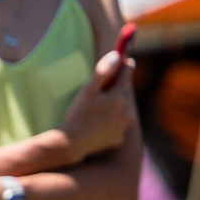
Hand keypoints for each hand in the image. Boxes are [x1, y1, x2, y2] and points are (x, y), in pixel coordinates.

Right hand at [57, 46, 136, 160]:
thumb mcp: (87, 90)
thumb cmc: (78, 114)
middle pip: (126, 92)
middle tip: (107, 86)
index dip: (125, 65)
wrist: (72, 144)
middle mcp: (127, 111)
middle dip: (118, 87)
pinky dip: (111, 121)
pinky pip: (118, 125)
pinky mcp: (119, 138)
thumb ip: (103, 72)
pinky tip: (98, 123)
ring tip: (99, 108)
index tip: (125, 60)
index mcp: (119, 96)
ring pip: (123, 109)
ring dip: (116, 105)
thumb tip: (116, 56)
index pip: (128, 73)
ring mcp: (123, 126)